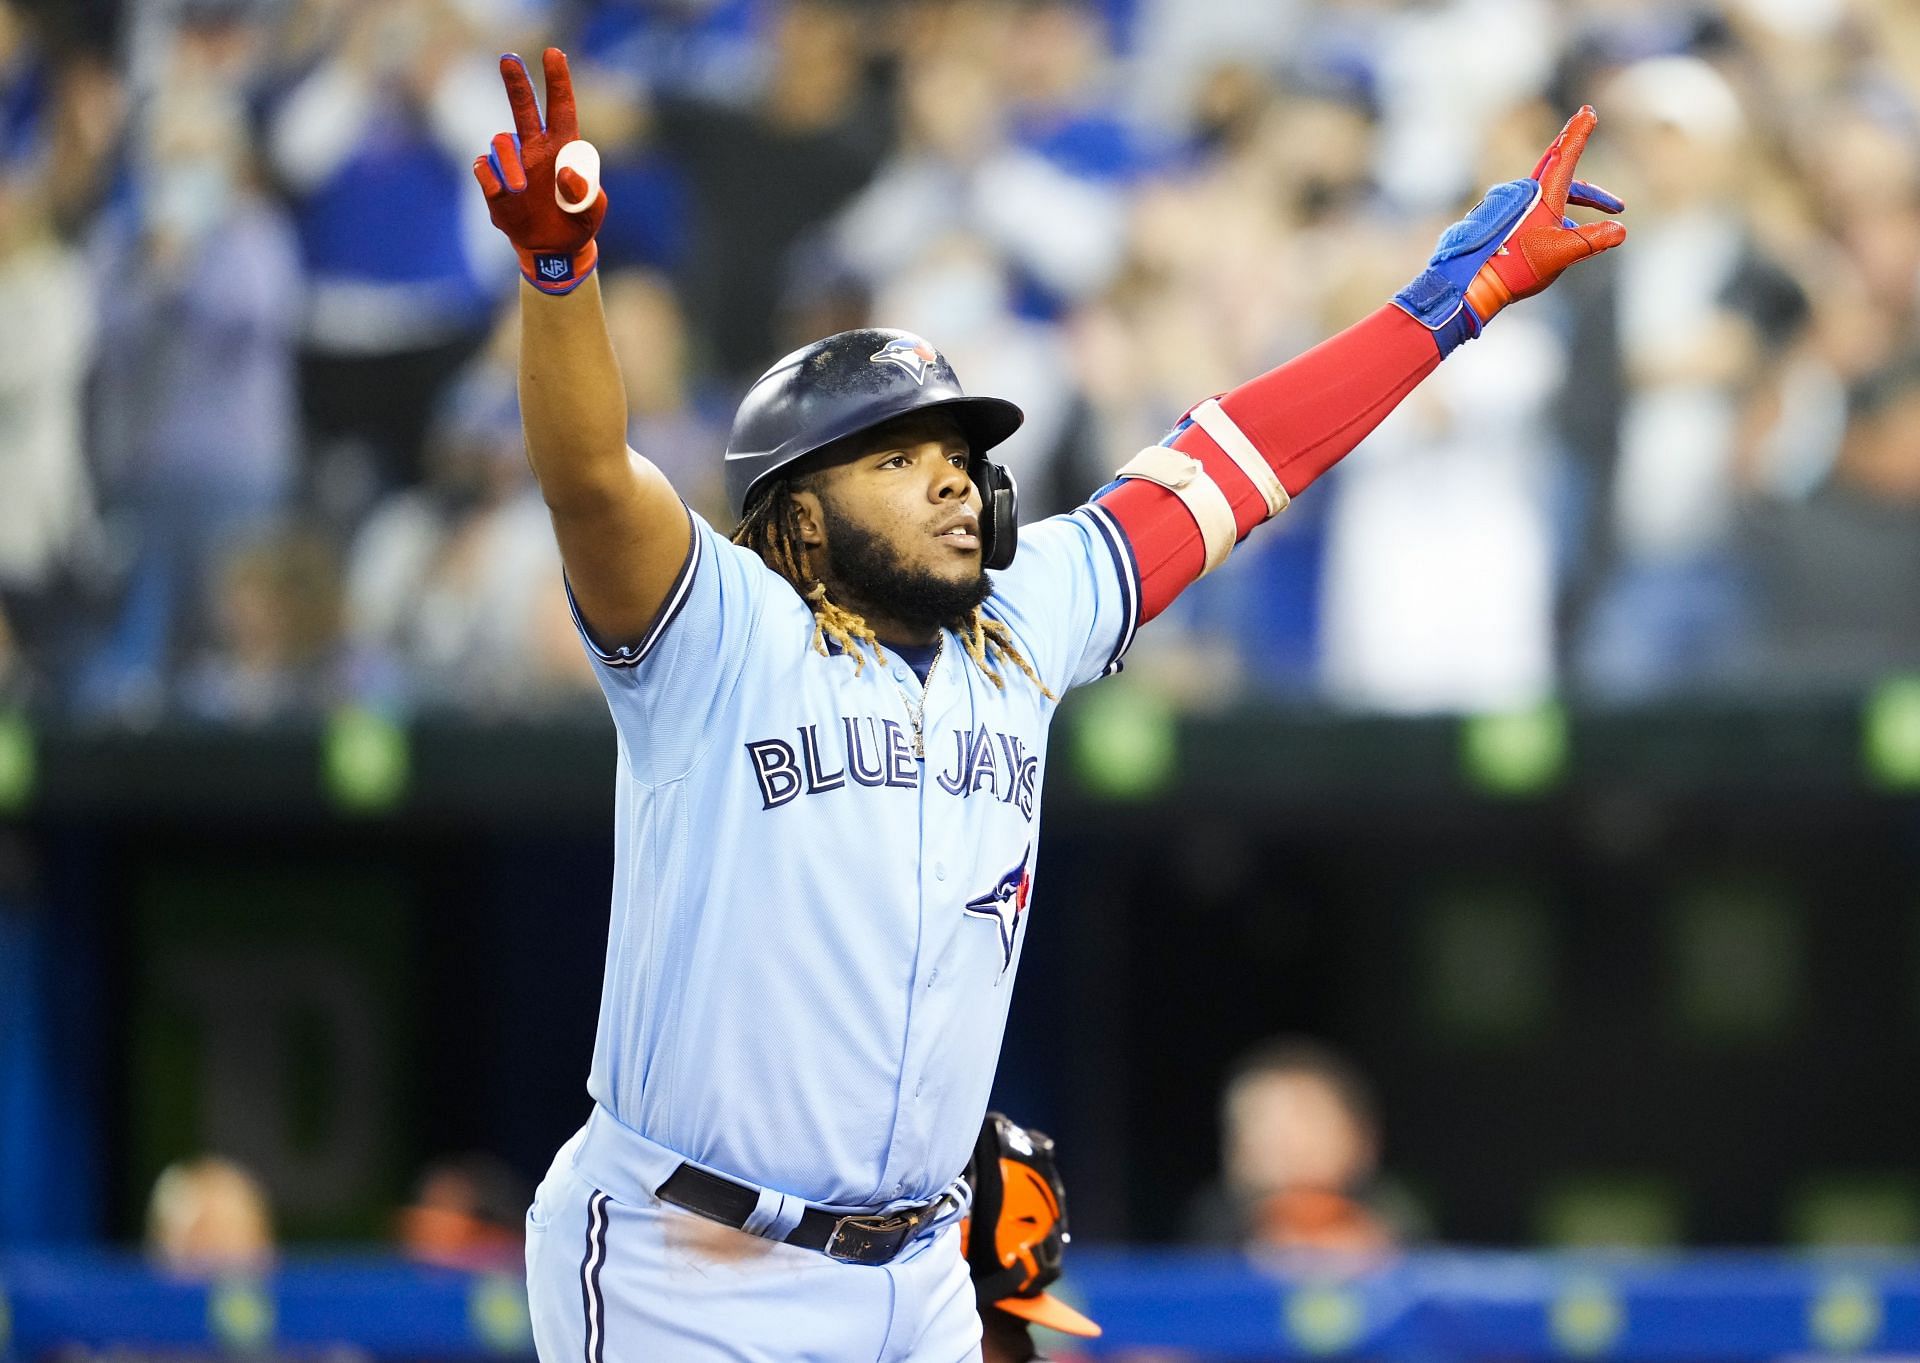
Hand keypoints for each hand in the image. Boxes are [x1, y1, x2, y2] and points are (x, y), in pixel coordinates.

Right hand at [473, 47, 606, 294]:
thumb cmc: (576, 222)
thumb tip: (566, 173)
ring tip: (520, 189)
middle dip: (516, 82)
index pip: (561, 108)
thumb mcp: (592, 211)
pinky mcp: (492, 183)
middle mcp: (535, 148)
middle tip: (509, 59)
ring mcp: (512, 164)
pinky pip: (483, 168)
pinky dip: (492, 178)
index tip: (553, 54)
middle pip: (523, 108)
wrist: (552, 249)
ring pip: (501, 141)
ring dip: (509, 163)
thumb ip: (587, 192)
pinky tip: (504, 194)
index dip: (557, 81)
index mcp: (563, 148)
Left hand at [1394, 106, 1625, 354]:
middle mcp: (1524, 195)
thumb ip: (1594, 240)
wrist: (1472, 284)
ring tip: (1600, 222)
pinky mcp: (1501, 225)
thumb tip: (1620, 231)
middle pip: (1562, 180)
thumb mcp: (1562, 252)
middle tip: (1614, 202)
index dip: (1578, 133)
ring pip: (1550, 201)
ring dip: (1575, 210)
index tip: (1587, 110)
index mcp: (1541, 194)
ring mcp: (1511, 209)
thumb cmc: (1515, 265)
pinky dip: (1554, 223)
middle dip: (1590, 192)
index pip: (1565, 155)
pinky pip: (1534, 216)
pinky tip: (1563, 240)